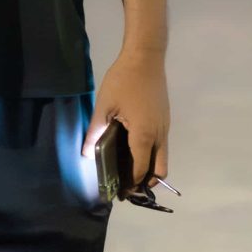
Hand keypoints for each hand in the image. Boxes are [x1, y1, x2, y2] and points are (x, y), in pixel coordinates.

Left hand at [83, 50, 167, 190]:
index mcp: (144, 135)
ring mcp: (165, 127)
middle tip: (128, 185)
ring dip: (151, 168)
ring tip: (130, 170)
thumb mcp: (104, 106)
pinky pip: (161, 145)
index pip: (140, 169)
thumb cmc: (123, 81)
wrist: (145, 58)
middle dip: (145, 181)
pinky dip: (152, 155)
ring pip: (163, 158)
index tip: (120, 193)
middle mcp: (159, 135)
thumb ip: (96, 131)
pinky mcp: (165, 119)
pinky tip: (134, 149)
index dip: (131, 183)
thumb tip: (86, 154)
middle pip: (159, 170)